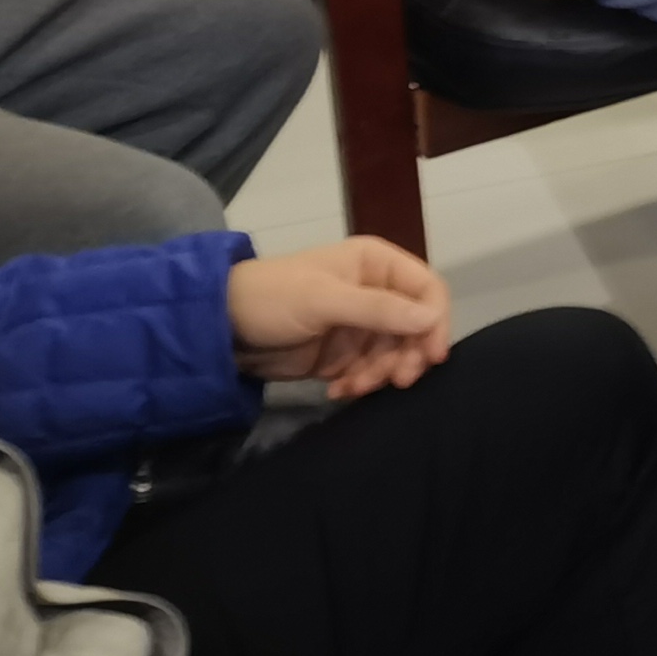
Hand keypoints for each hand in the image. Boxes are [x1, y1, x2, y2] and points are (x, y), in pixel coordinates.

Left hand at [225, 237, 451, 399]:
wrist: (221, 330)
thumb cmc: (273, 299)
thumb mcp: (324, 300)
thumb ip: (379, 309)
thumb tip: (432, 319)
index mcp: (376, 264)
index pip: (427, 289)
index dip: (435, 321)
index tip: (431, 355)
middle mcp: (376, 292)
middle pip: (416, 327)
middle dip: (407, 355)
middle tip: (396, 380)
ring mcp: (361, 325)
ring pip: (395, 354)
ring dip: (380, 374)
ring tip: (351, 386)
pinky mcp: (345, 354)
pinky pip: (371, 371)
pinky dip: (360, 384)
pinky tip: (337, 391)